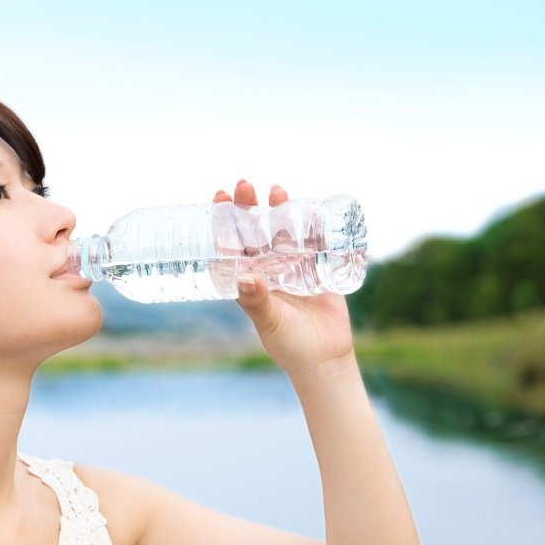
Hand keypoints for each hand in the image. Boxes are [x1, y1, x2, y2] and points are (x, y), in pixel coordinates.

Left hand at [213, 180, 354, 377]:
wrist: (325, 358)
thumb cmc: (290, 345)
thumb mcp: (270, 322)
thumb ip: (256, 302)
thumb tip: (245, 277)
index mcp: (247, 283)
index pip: (231, 246)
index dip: (224, 222)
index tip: (219, 197)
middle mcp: (266, 272)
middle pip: (254, 233)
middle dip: (248, 209)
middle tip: (244, 185)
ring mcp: (291, 269)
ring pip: (282, 233)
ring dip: (278, 211)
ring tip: (275, 190)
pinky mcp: (316, 271)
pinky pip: (312, 242)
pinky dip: (311, 224)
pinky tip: (309, 206)